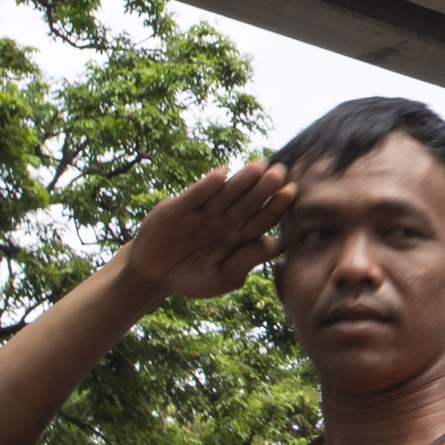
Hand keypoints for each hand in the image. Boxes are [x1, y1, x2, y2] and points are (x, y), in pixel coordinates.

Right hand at [120, 161, 293, 301]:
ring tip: (259, 166)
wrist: (153, 276)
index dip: (276, 207)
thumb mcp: (223, 277)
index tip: (291, 194)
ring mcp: (201, 212)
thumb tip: (276, 244)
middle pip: (247, 202)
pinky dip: (205, 187)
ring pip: (224, 194)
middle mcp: (224, 219)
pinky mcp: (177, 209)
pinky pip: (194, 197)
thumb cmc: (192, 278)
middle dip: (264, 187)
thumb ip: (247, 261)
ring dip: (241, 180)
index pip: (262, 219)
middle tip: (281, 172)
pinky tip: (221, 174)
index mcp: (239, 235)